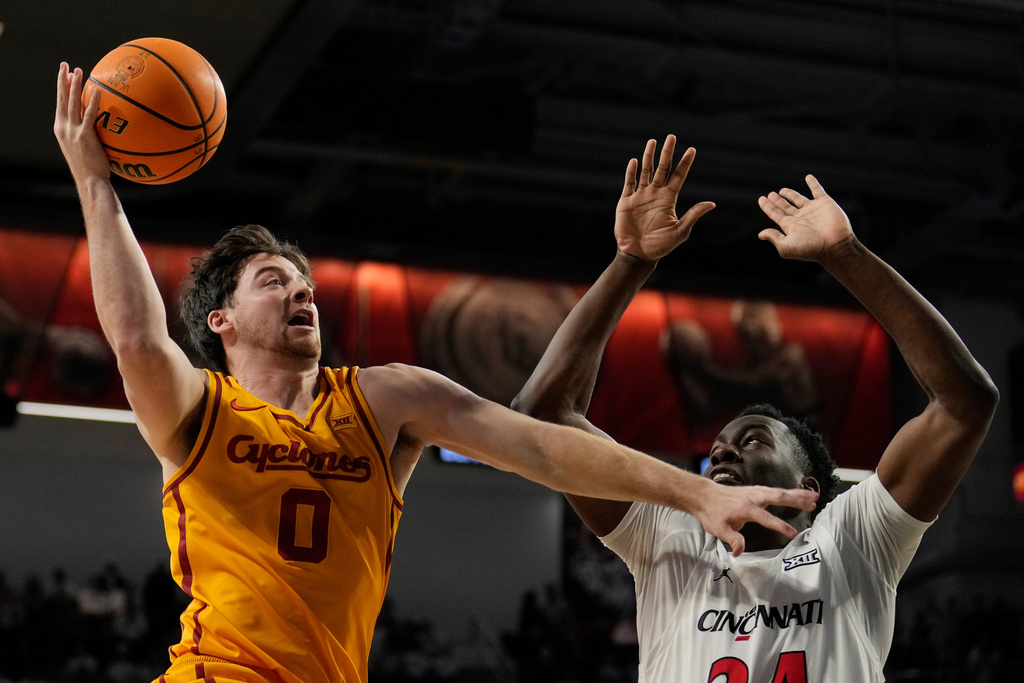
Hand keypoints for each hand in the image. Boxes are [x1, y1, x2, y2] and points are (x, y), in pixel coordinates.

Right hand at [53, 63, 110, 184]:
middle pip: (62, 99)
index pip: (60, 104)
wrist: (90, 180)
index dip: (62, 88)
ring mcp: (72, 131)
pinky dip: (93, 102)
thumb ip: (86, 134)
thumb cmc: (91, 167)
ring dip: (75, 86)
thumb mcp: (84, 148)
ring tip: (78, 71)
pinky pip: (89, 115)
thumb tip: (99, 124)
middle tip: (65, 65)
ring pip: (72, 103)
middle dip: (63, 80)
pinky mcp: (84, 136)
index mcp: (61, 129)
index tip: (65, 74)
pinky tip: (97, 91)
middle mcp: (63, 128)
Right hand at [615, 135, 714, 260]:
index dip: (685, 163)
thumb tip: (712, 204)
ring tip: (653, 142)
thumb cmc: (660, 246)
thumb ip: (693, 215)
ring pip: (646, 171)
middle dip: (667, 153)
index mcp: (669, 199)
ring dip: (649, 157)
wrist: (638, 255)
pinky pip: (629, 183)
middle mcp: (655, 194)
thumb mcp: (680, 231)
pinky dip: (631, 172)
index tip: (692, 150)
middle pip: (662, 169)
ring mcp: (640, 196)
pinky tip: (634, 161)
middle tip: (672, 137)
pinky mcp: (626, 202)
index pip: (678, 176)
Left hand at [695, 482, 818, 556]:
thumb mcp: (719, 529)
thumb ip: (732, 540)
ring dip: (797, 494)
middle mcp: (754, 497)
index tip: (793, 533)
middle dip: (796, 501)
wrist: (704, 495)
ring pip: (780, 492)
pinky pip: (776, 490)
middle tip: (814, 504)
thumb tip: (739, 553)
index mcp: (746, 508)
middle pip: (779, 497)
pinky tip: (800, 494)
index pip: (767, 518)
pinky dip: (789, 492)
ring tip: (814, 497)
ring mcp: (756, 491)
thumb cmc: (712, 513)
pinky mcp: (756, 490)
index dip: (780, 526)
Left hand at [756, 175, 854, 261]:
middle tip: (770, 194)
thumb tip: (760, 234)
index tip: (761, 199)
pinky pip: (817, 190)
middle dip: (777, 201)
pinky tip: (808, 177)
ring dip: (790, 194)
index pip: (776, 214)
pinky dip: (813, 183)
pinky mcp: (824, 203)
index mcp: (790, 226)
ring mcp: (812, 210)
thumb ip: (774, 238)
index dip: (768, 207)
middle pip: (785, 207)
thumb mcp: (787, 246)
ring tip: (781, 191)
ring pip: (798, 199)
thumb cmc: (810, 247)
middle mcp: (800, 218)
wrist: (835, 244)